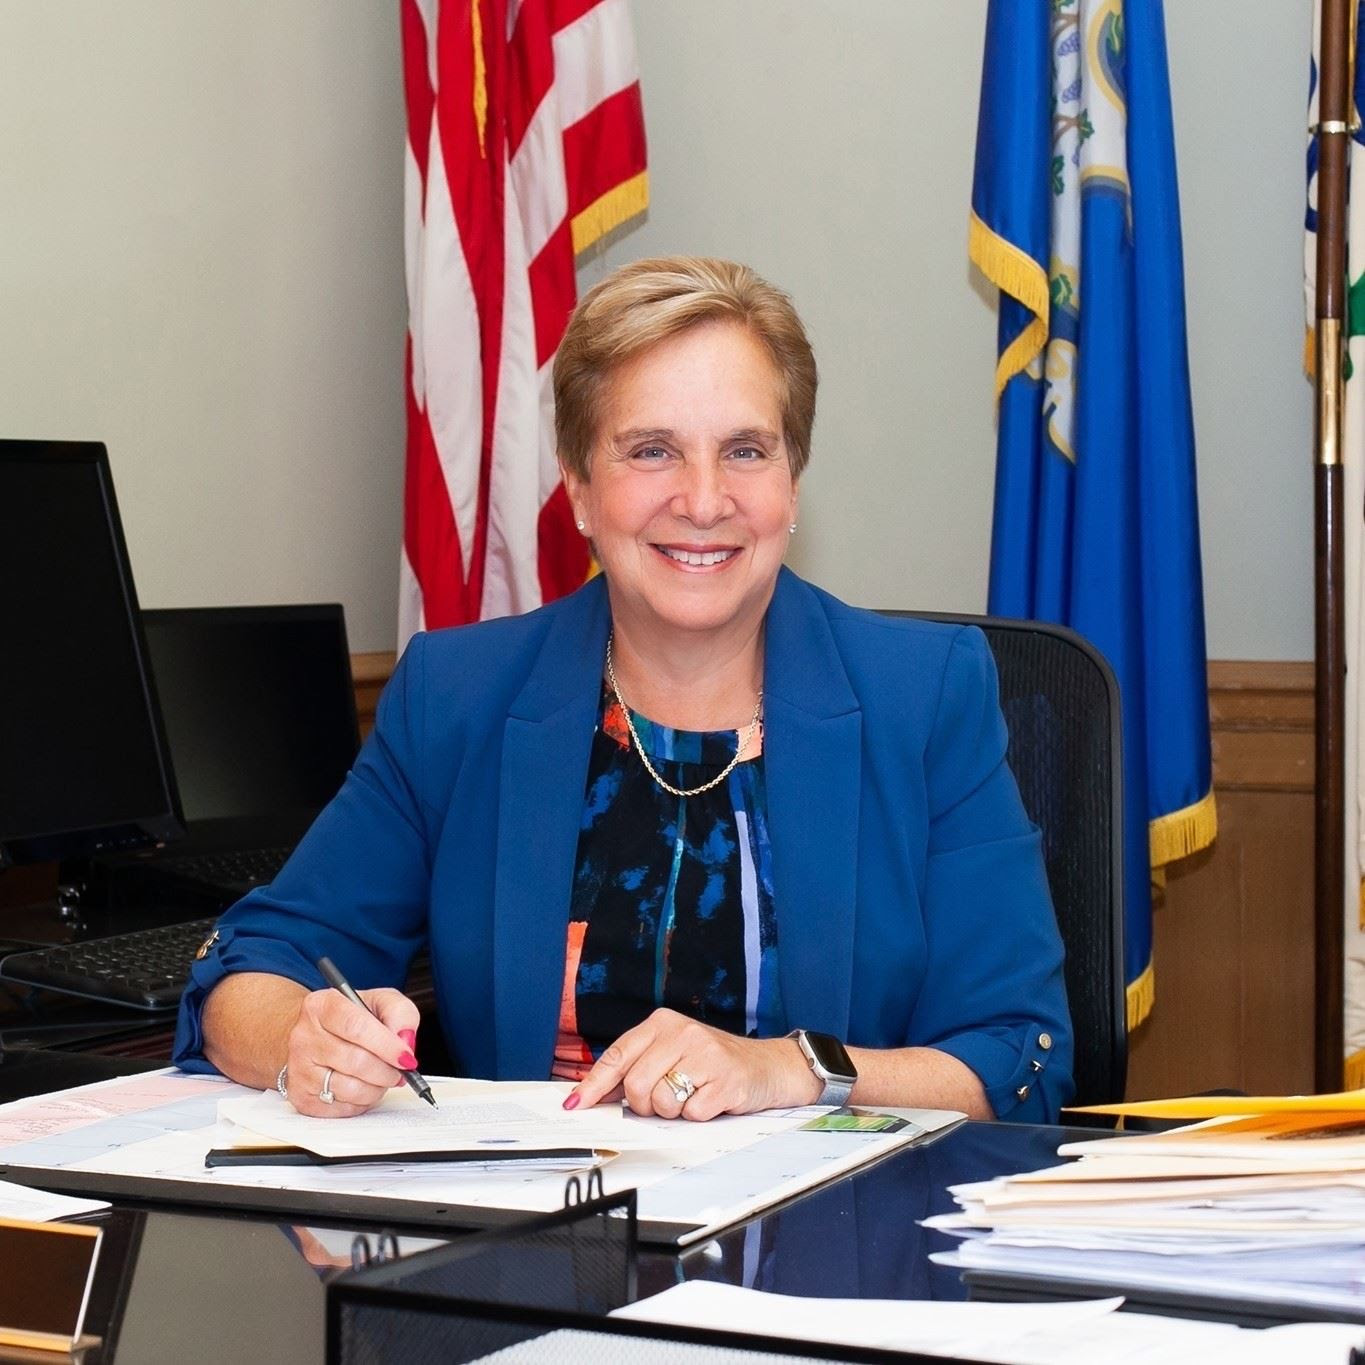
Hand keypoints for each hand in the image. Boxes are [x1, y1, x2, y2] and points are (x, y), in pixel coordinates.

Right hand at [281, 986, 420, 1117]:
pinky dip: (363, 1101)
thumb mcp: (378, 1002)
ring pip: (351, 1089)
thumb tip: (405, 1039)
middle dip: (387, 1070)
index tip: (406, 1057)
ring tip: (381, 1076)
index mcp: (321, 1006)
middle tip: (400, 1069)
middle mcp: (304, 1037)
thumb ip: (399, 1012)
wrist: (314, 1035)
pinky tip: (363, 1085)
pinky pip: (344, 1108)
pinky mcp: (301, 1097)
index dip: (387, 1045)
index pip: (357, 1027)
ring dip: (377, 1087)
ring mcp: (299, 1070)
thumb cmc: (349, 1019)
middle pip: (356, 1062)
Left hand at [566, 1008, 822, 1119]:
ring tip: (691, 1097)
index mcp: (663, 1023)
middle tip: (664, 1100)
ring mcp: (705, 1055)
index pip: (618, 1055)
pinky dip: (697, 1116)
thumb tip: (593, 1094)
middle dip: (644, 1104)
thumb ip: (637, 1067)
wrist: (769, 1066)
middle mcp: (682, 1032)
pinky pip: (691, 1114)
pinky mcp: (725, 1080)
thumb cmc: (714, 1063)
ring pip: (661, 1102)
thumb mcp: (673, 1053)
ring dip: (672, 1112)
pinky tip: (711, 1100)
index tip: (576, 1104)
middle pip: (635, 1085)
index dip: (594, 1084)